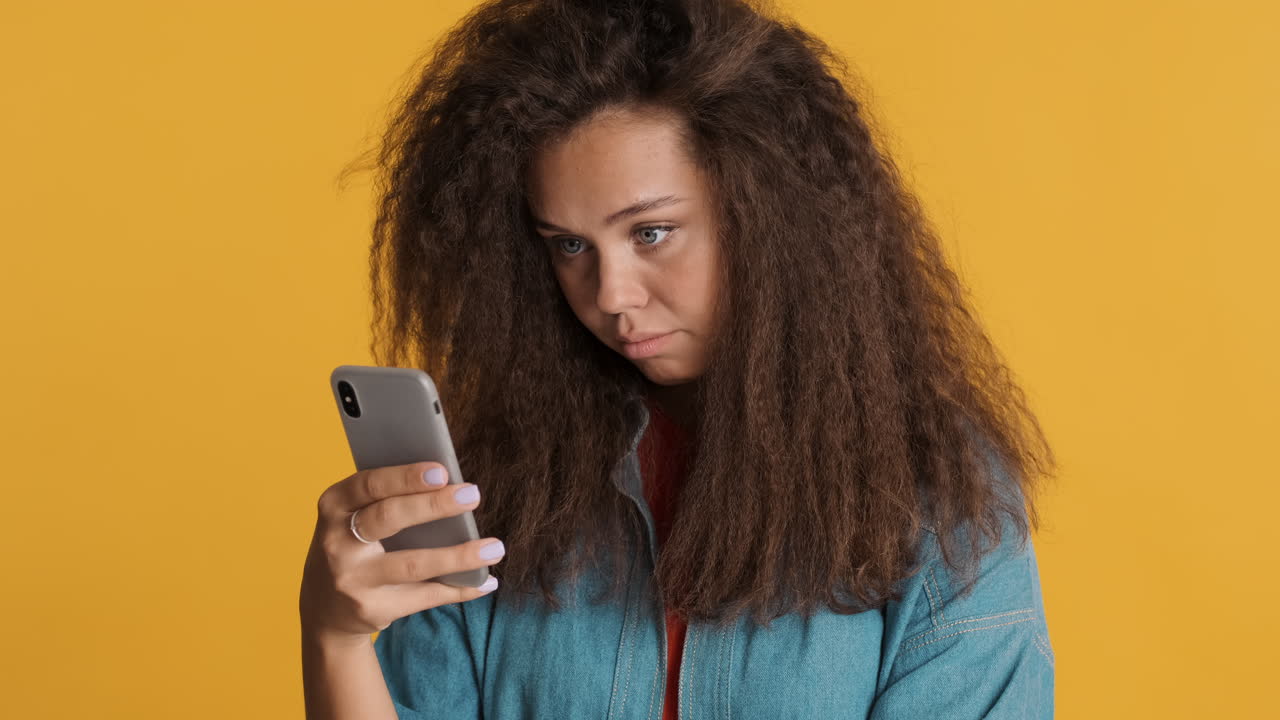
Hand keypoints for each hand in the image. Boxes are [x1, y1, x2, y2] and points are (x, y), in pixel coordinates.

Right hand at [299, 461, 502, 647]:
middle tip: (473, 495)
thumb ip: (388, 498)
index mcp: (334, 507)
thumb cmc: (354, 544)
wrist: (325, 609)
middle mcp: (336, 544)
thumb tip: (449, 482)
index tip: (442, 471)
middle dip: (434, 506)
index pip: (369, 485)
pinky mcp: (371, 610)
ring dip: (459, 556)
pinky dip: (460, 589)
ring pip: (412, 565)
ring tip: (494, 547)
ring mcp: (352, 581)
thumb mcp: (354, 516)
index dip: (405, 477)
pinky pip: (424, 597)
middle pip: (389, 519)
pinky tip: (485, 581)